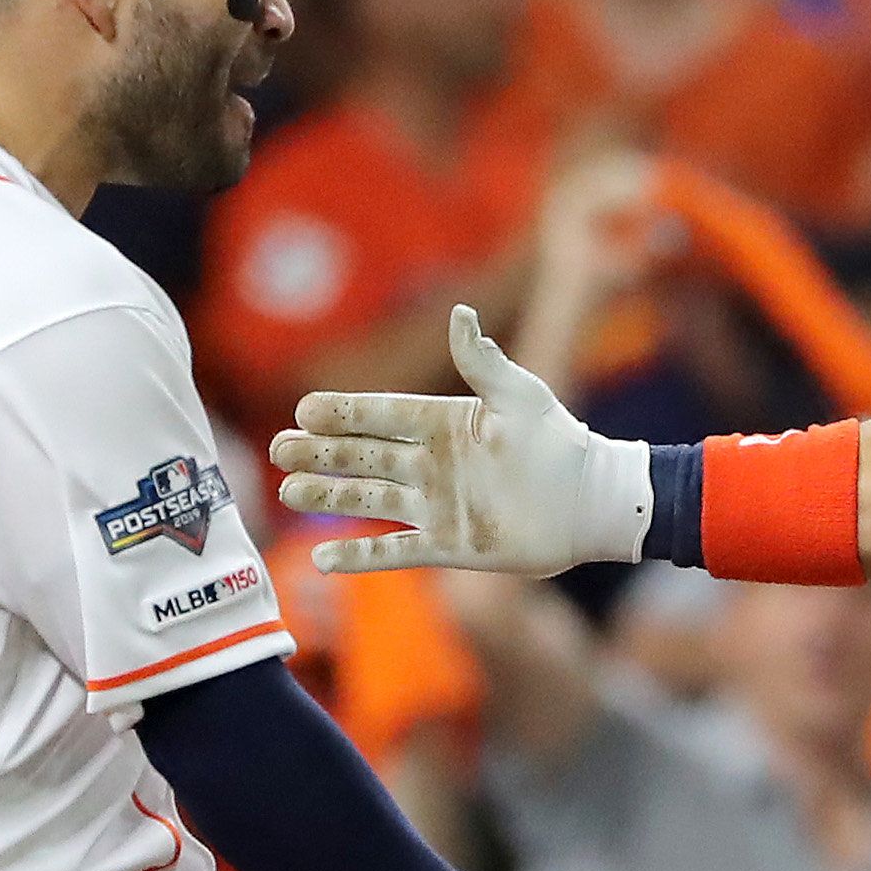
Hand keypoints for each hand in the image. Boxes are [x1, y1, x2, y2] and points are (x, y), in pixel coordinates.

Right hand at [272, 306, 651, 574]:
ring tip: (289, 491)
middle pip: (363, 457)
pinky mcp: (449, 545)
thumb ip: (483, 361)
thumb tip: (459, 313)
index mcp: (445, 423)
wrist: (591, 503)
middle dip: (321, 453)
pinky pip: (395, 552)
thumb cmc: (560, 443)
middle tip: (278, 448)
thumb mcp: (521, 395)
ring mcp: (437, 506)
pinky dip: (360, 556)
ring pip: (369, 500)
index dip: (344, 412)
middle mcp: (433, 464)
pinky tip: (322, 557)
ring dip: (328, 496)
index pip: (383, 415)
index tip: (305, 409)